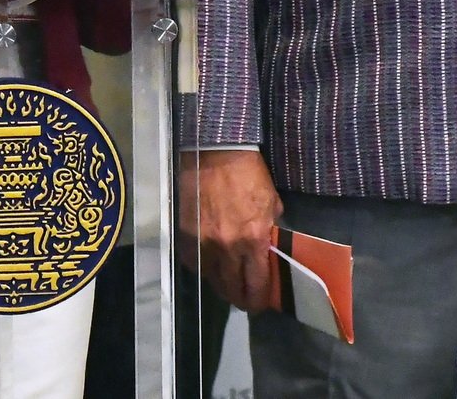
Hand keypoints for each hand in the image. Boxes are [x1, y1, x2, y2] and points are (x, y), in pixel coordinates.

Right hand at [177, 149, 282, 311]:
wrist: (216, 151)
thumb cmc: (249, 174)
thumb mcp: (271, 203)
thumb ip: (269, 230)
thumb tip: (267, 248)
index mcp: (252, 241)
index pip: (256, 284)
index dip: (258, 299)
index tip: (259, 304)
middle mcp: (226, 247)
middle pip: (231, 288)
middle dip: (239, 298)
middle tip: (243, 300)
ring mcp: (202, 241)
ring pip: (210, 278)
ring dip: (220, 283)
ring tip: (226, 284)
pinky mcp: (184, 233)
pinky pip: (193, 260)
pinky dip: (201, 266)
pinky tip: (207, 263)